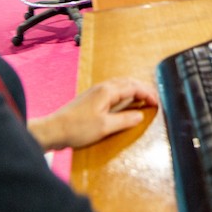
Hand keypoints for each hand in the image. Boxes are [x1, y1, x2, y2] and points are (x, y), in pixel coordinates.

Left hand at [30, 78, 156, 150]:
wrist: (54, 129)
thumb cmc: (78, 128)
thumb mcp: (105, 126)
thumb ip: (125, 120)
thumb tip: (140, 115)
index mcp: (108, 91)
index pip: (133, 87)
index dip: (147, 94)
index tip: (157, 103)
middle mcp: (102, 87)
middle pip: (127, 82)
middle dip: (143, 89)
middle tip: (154, 99)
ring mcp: (95, 92)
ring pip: (120, 85)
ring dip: (133, 90)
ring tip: (143, 98)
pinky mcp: (91, 99)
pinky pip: (113, 91)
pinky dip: (124, 94)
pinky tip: (124, 102)